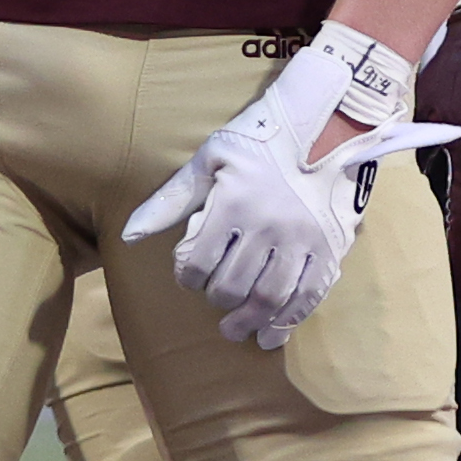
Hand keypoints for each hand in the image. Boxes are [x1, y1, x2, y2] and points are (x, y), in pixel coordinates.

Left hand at [125, 23, 459, 349]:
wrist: (324, 126)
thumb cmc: (257, 140)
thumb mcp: (209, 161)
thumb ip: (170, 201)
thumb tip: (131, 236)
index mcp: (233, 203)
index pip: (198, 262)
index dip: (187, 276)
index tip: (188, 275)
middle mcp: (269, 227)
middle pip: (233, 285)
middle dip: (216, 300)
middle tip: (213, 303)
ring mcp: (303, 241)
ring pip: (270, 298)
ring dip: (248, 321)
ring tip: (235, 330)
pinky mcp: (330, 249)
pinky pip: (308, 296)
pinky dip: (288, 321)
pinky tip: (272, 334)